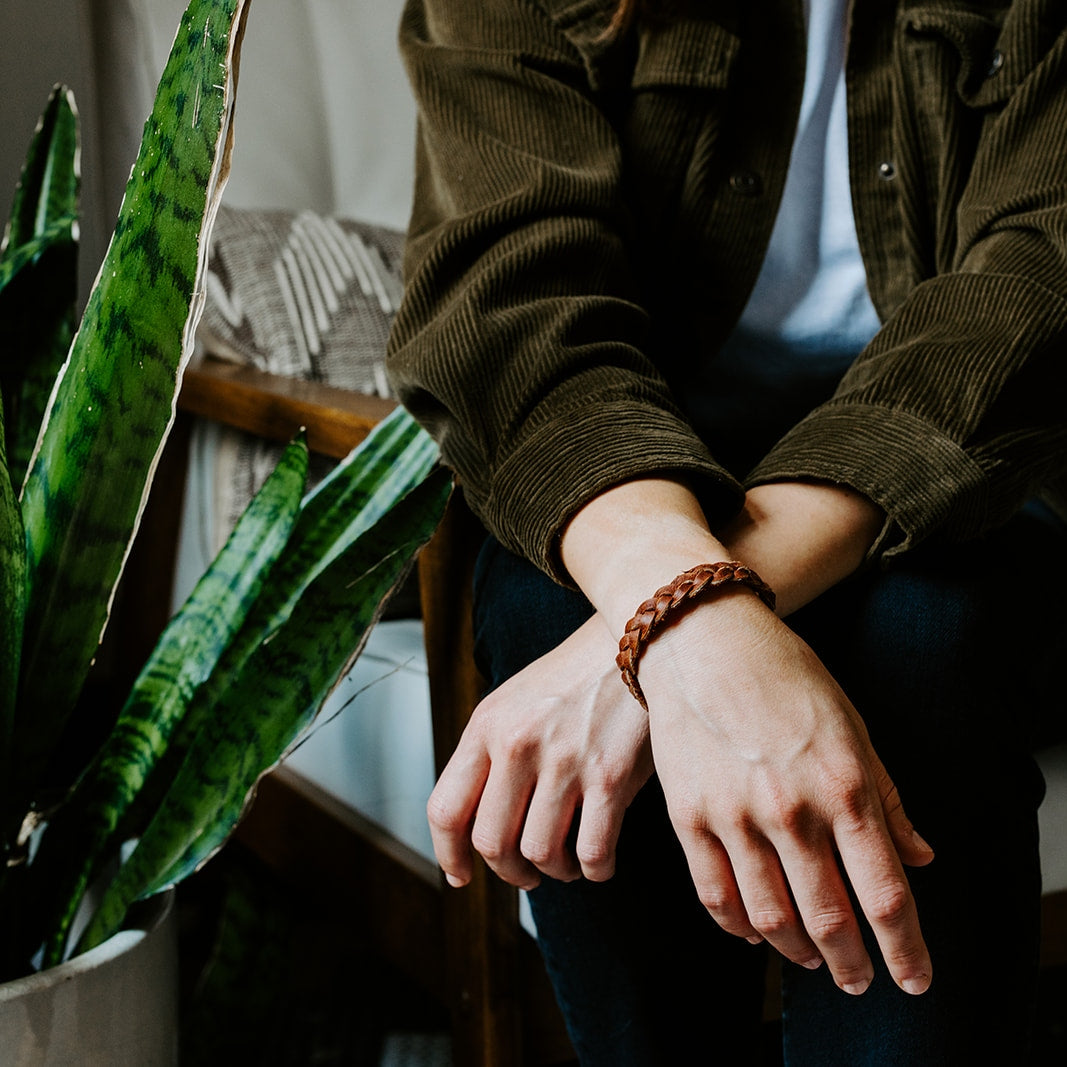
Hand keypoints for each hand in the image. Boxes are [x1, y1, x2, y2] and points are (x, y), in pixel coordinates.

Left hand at [427, 614, 653, 888]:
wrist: (636, 637)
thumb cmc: (576, 676)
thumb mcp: (515, 700)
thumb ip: (490, 752)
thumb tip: (474, 822)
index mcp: (487, 726)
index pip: (445, 809)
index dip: (449, 854)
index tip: (462, 875)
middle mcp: (517, 744)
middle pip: (491, 843)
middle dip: (509, 872)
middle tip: (528, 872)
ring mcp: (564, 760)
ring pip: (539, 854)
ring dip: (554, 871)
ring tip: (568, 861)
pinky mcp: (610, 775)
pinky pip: (592, 851)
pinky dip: (594, 869)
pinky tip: (599, 861)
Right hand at [559, 476, 933, 994]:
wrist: (701, 637)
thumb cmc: (784, 671)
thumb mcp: (852, 724)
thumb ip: (886, 795)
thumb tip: (919, 856)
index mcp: (844, 785)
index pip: (885, 893)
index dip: (906, 949)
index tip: (913, 978)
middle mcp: (791, 809)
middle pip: (830, 918)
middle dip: (852, 964)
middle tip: (858, 980)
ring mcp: (734, 815)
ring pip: (770, 916)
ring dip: (797, 953)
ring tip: (811, 961)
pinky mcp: (689, 815)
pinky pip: (714, 893)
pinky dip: (737, 926)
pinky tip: (753, 933)